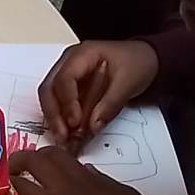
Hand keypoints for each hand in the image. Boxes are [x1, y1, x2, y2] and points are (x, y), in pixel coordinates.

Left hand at [9, 148, 157, 194]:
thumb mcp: (113, 186)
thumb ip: (94, 177)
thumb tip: (84, 170)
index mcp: (79, 174)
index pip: (50, 154)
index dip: (40, 154)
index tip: (37, 159)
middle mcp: (61, 188)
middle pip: (30, 164)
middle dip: (18, 163)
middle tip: (14, 168)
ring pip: (20, 190)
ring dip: (13, 187)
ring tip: (9, 190)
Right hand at [38, 39, 158, 146]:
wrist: (146, 59)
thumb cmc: (137, 62)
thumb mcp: (128, 82)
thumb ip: (110, 104)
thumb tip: (93, 126)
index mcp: (83, 54)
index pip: (64, 78)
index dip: (67, 102)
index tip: (75, 122)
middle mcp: (69, 63)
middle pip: (49, 88)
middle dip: (53, 114)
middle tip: (63, 136)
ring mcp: (68, 75)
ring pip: (50, 98)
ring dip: (55, 120)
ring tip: (65, 140)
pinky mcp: (72, 89)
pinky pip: (60, 104)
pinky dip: (63, 120)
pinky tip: (69, 135)